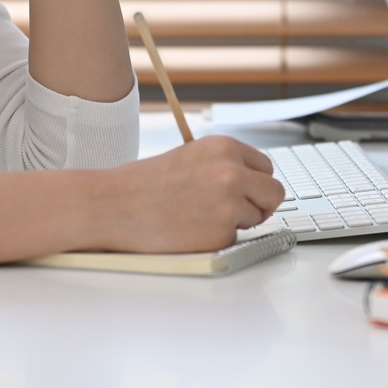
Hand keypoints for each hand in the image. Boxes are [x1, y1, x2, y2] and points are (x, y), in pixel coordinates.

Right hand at [96, 137, 285, 253]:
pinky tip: (189, 230)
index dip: (255, 183)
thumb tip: (254, 184)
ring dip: (235, 222)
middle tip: (237, 211)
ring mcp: (229, 204)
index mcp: (225, 147)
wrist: (114, 204)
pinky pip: (234, 239)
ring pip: (255, 218)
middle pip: (274, 193)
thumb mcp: (192, 157)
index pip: (266, 168)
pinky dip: (216, 239)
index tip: (245, 191)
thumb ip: (225, 166)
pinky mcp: (221, 233)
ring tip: (198, 216)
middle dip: (260, 205)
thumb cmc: (145, 183)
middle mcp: (233, 172)